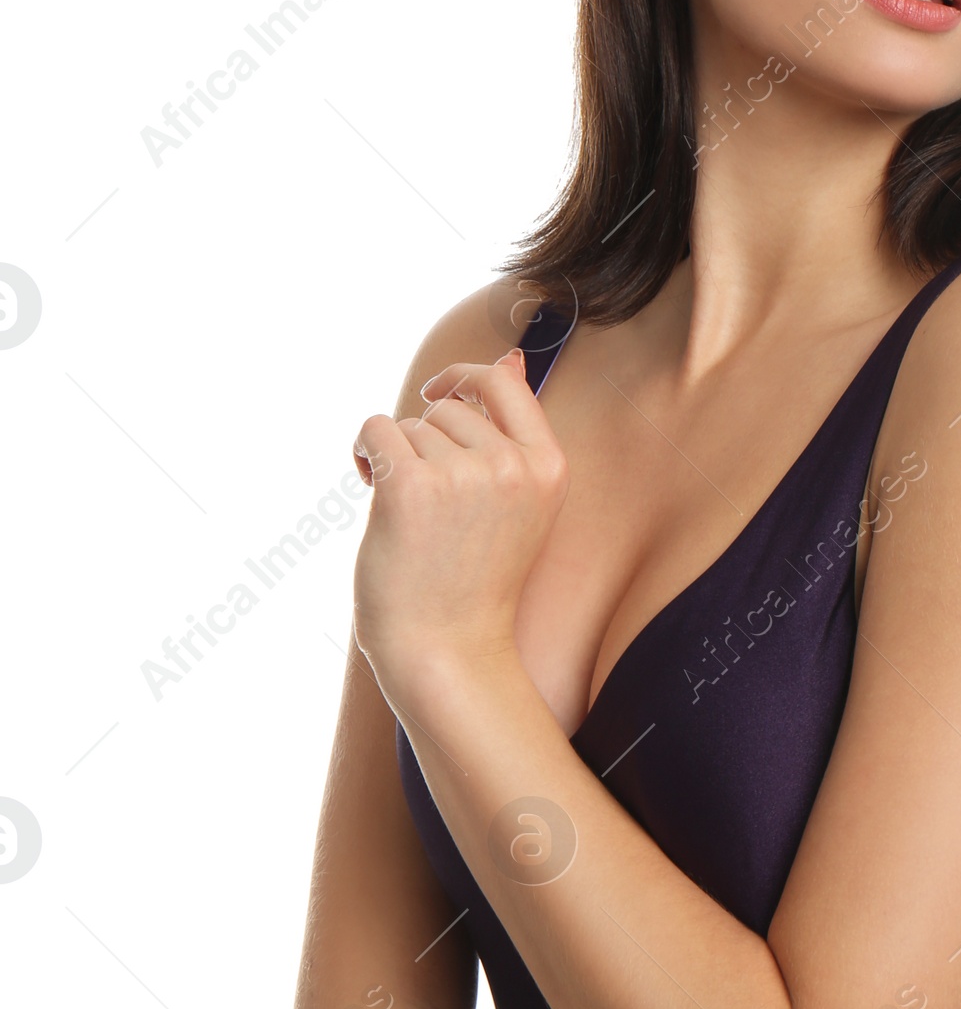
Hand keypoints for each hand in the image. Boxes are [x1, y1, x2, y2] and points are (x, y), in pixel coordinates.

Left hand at [351, 349, 567, 683]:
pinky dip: (364, 453)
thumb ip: (514, 431)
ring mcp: (463, 476)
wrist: (450, 651)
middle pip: (447, 409)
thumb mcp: (517, 502)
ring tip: (407, 512)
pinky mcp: (411, 487)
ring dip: (397, 459)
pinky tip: (369, 486)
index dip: (464, 379)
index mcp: (547, 468)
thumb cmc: (476, 582)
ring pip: (410, 426)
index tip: (437, 391)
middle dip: (426, 442)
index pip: (504, 383)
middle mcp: (511, 466)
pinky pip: (376, 431)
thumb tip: (510, 356)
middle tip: (427, 497)